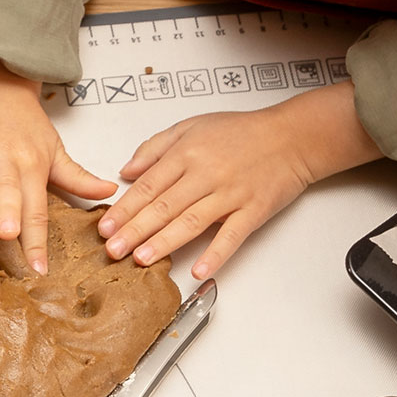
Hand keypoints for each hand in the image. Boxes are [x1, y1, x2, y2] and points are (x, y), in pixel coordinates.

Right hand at [0, 51, 111, 272]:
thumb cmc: (26, 123)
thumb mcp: (54, 149)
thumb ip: (77, 176)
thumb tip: (108, 194)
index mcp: (32, 164)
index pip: (37, 207)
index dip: (38, 239)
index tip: (39, 269)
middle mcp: (4, 157)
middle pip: (8, 189)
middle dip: (8, 210)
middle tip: (10, 235)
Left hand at [99, 83, 380, 277]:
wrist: (292, 136)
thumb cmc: (243, 132)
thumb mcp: (192, 127)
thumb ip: (156, 148)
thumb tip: (126, 171)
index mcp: (187, 154)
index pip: (148, 186)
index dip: (124, 209)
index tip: (105, 227)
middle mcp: (206, 174)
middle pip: (164, 206)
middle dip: (135, 231)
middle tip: (113, 250)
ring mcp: (230, 194)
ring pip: (191, 222)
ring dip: (164, 242)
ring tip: (141, 259)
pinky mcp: (253, 210)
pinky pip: (232, 235)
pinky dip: (216, 254)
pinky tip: (199, 269)